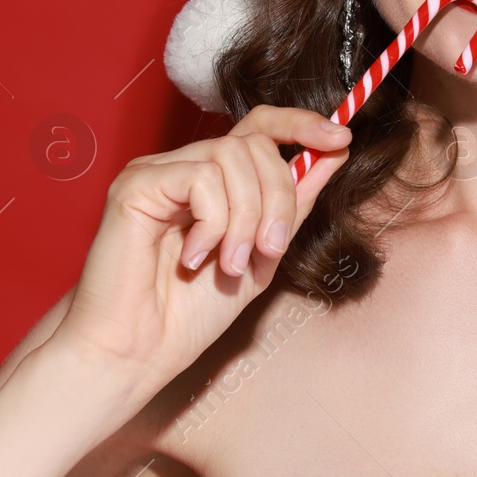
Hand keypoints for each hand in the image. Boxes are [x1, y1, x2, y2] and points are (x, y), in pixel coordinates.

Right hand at [48, 106, 352, 393]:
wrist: (141, 353)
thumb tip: (336, 151)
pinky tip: (195, 257)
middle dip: (279, 197)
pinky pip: (200, 178)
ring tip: (230, 263)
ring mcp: (157, 172)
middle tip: (269, 250)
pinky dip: (214, 222)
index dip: (302, 124)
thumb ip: (295, 202)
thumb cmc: (192, 312)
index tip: (341, 137)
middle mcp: (185, 166)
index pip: (261, 127)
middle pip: (257, 145)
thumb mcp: (264, 253)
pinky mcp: (135, 185)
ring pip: (233, 157)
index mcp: (215, 180)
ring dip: (248, 217)